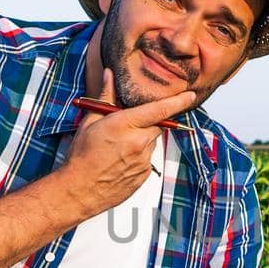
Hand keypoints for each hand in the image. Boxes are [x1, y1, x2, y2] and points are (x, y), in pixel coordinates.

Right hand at [55, 71, 193, 217]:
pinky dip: (138, 156)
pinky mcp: (145, 175)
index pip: (160, 110)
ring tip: (118, 148)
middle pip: (158, 125)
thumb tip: (110, 76)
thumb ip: (106, 98)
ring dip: (141, 140)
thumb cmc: (81, 157)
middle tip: (126, 127)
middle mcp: (138, 142)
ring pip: (151, 142)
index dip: (178, 101)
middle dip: (147, 123)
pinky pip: (147, 159)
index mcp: (125, 125)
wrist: (78, 191)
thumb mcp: (90, 122)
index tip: (190, 95)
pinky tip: (120, 161)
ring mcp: (144, 160)